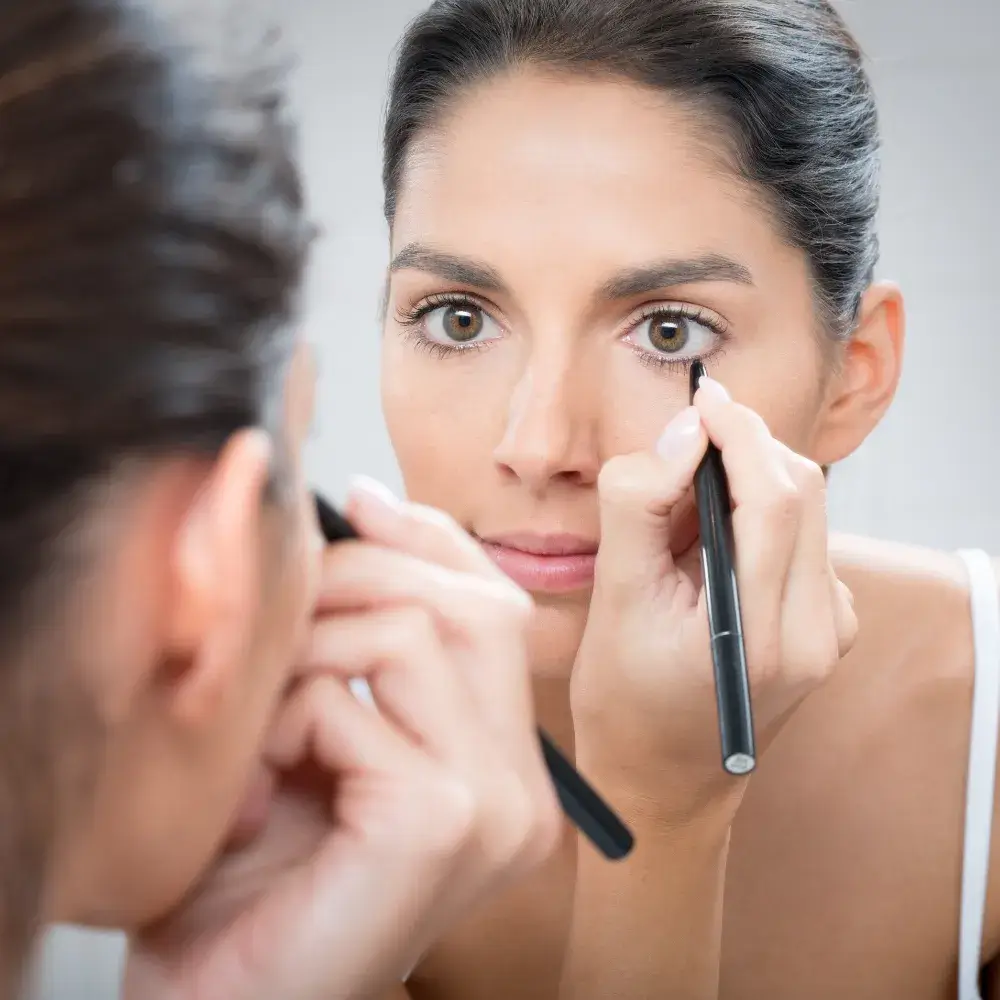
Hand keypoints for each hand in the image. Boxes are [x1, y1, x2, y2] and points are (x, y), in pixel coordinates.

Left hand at [123, 481, 559, 999]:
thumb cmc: (262, 874)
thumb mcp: (321, 724)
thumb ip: (359, 633)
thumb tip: (370, 501)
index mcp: (504, 764)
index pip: (497, 607)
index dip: (431, 541)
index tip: (362, 503)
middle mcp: (521, 787)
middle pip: (470, 604)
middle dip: (361, 579)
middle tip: (284, 624)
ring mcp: (494, 808)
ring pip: (417, 632)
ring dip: (311, 657)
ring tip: (267, 730)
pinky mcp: (443, 824)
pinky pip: (352, 703)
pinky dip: (284, 723)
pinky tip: (261, 788)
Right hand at [570, 376, 856, 814]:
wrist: (666, 782)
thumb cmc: (626, 705)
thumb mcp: (612, 604)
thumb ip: (640, 509)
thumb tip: (680, 435)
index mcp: (763, 634)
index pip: (774, 497)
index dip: (739, 433)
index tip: (700, 400)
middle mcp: (817, 630)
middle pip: (802, 491)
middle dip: (745, 447)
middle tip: (684, 446)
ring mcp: (830, 628)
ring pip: (807, 507)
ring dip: (750, 478)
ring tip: (686, 506)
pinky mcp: (828, 621)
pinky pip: (803, 535)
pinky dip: (760, 511)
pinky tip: (713, 542)